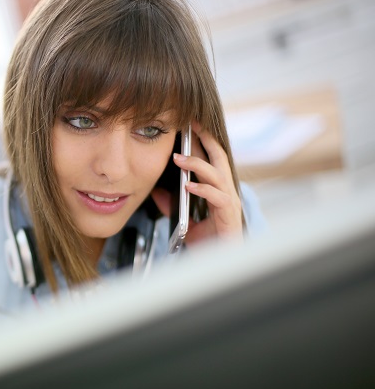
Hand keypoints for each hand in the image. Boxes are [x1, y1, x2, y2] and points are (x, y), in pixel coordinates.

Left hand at [151, 121, 242, 245]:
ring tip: (178, 158)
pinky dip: (202, 189)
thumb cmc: (209, 243)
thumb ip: (173, 206)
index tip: (189, 125)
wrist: (222, 264)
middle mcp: (227, 191)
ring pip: (217, 174)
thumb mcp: (185, 222)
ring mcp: (230, 202)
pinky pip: (217, 197)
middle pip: (219, 157)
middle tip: (191, 124)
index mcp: (218, 189)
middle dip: (206, 138)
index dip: (202, 141)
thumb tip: (157, 193)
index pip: (211, 159)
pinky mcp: (229, 215)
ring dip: (197, 164)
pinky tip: (188, 186)